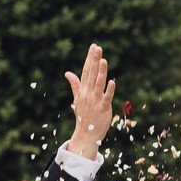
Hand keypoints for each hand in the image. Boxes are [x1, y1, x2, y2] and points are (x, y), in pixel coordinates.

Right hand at [65, 43, 116, 158]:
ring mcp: (96, 100)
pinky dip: (109, 90)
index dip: (90, 58)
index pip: (87, 70)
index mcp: (83, 89)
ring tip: (103, 60)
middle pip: (92, 74)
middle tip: (98, 48)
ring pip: (99, 83)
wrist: (86, 134)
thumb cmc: (83, 115)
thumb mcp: (77, 98)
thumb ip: (75, 84)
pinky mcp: (103, 108)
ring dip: (101, 72)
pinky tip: (112, 82)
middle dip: (94, 60)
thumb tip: (67, 73)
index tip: (93, 47)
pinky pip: (107, 97)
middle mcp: (88, 93)